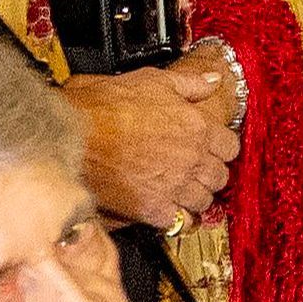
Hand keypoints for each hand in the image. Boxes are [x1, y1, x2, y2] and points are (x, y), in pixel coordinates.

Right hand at [67, 55, 238, 231]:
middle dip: (209, 172)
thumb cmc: (105, 106)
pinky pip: (180, 222)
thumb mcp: (152, 80)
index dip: (220, 146)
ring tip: (182, 189)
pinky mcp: (154, 208)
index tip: (211, 147)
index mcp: (197, 127)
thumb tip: (213, 80)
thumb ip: (189, 83)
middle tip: (195, 168)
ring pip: (204, 200)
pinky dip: (178, 218)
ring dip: (195, 195)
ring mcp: (175, 186)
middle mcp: (192, 159)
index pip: (230, 146)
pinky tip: (170, 210)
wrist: (72, 134)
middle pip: (219, 176)